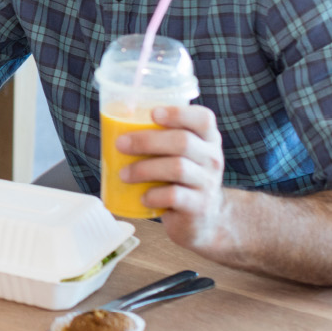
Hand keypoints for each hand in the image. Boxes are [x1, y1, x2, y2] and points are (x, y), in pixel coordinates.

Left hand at [124, 105, 230, 254]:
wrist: (206, 217)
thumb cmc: (182, 176)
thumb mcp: (179, 154)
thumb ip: (159, 135)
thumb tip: (119, 113)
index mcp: (208, 139)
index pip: (203, 118)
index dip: (178, 113)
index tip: (152, 114)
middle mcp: (212, 158)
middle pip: (182, 142)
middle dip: (146, 141)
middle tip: (120, 144)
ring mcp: (207, 183)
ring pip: (177, 168)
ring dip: (143, 169)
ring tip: (123, 174)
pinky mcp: (198, 207)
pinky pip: (174, 196)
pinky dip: (153, 195)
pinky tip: (143, 197)